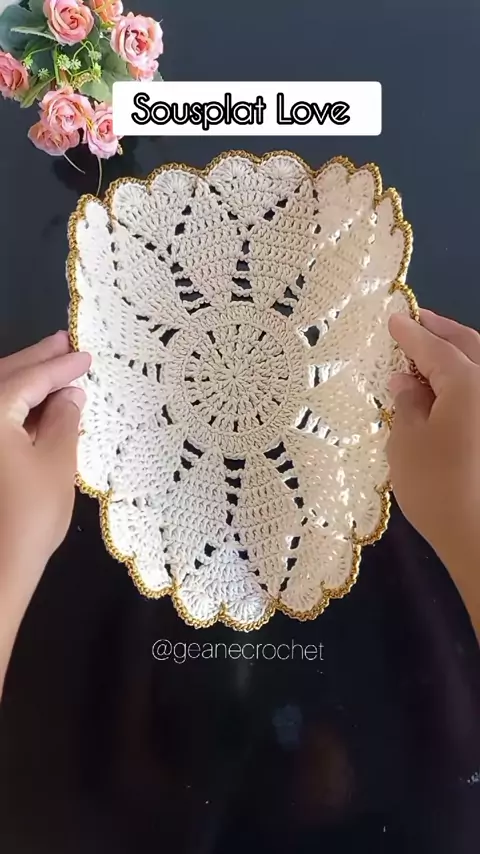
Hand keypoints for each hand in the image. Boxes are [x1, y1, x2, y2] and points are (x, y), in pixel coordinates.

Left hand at [0, 331, 89, 697]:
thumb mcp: (55, 463)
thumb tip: (69, 394)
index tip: (85, 353)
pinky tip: (37, 408)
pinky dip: (15, 408)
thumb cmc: (28, 516)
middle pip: (4, 379)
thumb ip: (64, 420)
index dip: (59, 366)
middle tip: (65, 342)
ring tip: (54, 367)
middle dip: (35, 361)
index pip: (27, 379)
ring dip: (25, 382)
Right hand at [388, 309, 479, 635]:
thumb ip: (407, 403)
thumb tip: (406, 380)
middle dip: (444, 333)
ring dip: (458, 355)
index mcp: (468, 383)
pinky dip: (466, 382)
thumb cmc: (437, 486)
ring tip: (433, 352)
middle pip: (470, 348)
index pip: (435, 349)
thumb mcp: (407, 441)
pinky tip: (448, 391)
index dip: (411, 333)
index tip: (394, 317)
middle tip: (421, 322)